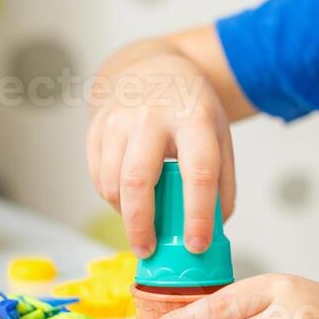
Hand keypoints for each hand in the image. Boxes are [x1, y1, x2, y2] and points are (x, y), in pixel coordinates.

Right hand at [86, 52, 235, 257]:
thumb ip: (222, 183)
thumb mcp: (219, 136)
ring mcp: (118, 119)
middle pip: (139, 180)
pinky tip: (126, 199)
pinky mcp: (96, 126)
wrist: (151, 67)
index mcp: (194, 119)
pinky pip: (97, 176)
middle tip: (147, 251)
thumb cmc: (189, 109)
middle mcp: (152, 117)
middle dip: (141, 224)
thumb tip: (213, 232)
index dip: (197, 214)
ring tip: (140, 223)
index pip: (198, 172)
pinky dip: (111, 197)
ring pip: (112, 182)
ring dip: (124, 213)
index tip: (196, 245)